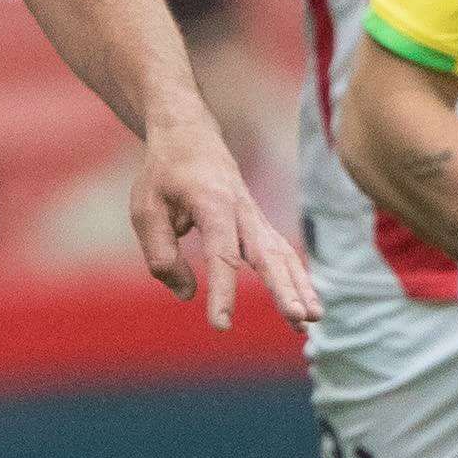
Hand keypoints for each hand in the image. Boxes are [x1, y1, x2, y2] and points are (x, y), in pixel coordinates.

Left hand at [123, 113, 314, 331]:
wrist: (189, 133)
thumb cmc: (163, 173)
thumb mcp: (145, 210)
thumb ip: (161, 254)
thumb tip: (186, 295)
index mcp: (212, 202)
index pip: (221, 254)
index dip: (222, 291)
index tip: (220, 324)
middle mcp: (242, 210)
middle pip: (268, 253)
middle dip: (284, 288)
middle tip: (299, 318)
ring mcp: (255, 216)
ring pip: (282, 254)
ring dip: (300, 287)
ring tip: (311, 321)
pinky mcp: (258, 225)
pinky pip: (280, 254)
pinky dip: (295, 279)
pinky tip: (304, 307)